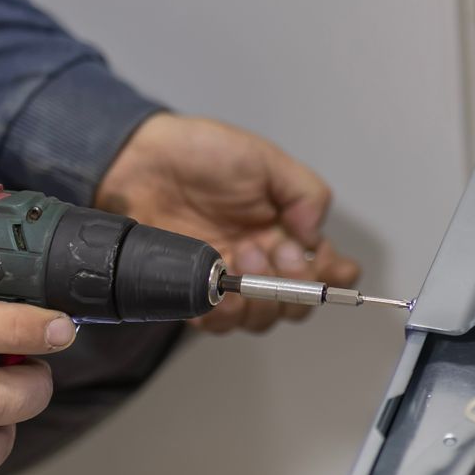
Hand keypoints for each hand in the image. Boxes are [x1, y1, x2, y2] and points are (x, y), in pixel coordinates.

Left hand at [95, 112, 359, 333]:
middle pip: (298, 304)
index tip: (320, 261)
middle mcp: (262, 261)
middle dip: (296, 287)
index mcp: (287, 230)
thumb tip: (315, 235)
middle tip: (276, 253)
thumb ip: (306, 193)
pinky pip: (220, 322)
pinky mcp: (195, 292)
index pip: (328, 269)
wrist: (141, 160)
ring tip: (241, 254)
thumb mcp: (266, 159)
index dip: (333, 277)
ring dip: (260, 297)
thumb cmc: (201, 152)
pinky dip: (226, 312)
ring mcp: (229, 280)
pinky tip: (220, 284)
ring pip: (262, 319)